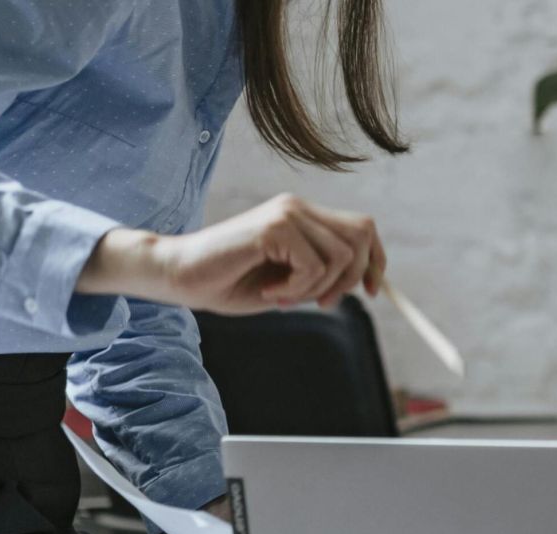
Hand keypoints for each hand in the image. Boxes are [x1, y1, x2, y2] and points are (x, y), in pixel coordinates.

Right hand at [79, 194, 385, 314]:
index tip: (371, 292)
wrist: (180, 277)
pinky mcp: (274, 227)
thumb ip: (320, 277)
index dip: (376, 260)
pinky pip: (314, 267)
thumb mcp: (287, 283)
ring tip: (281, 296)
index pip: (362, 227)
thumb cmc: (227, 282)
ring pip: (340, 257)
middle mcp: (298, 207)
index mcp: (302, 216)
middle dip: (350, 279)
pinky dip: (297, 290)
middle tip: (319, 303)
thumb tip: (362, 282)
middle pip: (361, 236)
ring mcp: (287, 213)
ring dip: (316, 289)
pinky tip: (269, 292)